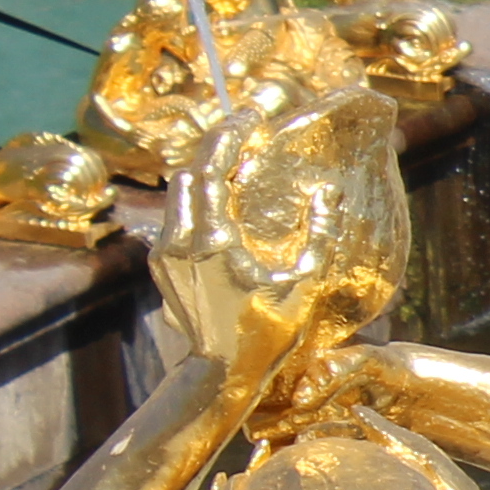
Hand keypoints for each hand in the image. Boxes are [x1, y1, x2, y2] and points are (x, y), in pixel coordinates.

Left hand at [147, 43, 411, 419]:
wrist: (220, 374)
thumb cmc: (269, 331)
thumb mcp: (305, 282)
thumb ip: (321, 234)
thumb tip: (327, 193)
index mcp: (213, 238)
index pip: (213, 167)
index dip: (230, 134)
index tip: (252, 116)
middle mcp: (180, 239)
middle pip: (189, 171)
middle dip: (216, 147)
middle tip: (246, 132)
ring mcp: (165, 253)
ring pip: (179, 193)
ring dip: (207, 173)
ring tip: (239, 166)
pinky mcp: (161, 266)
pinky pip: (176, 216)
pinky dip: (199, 199)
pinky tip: (226, 206)